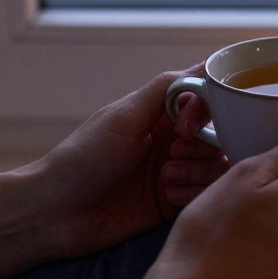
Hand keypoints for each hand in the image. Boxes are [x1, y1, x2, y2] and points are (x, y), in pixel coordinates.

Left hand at [31, 66, 231, 260]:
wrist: (58, 212)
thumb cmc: (84, 158)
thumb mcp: (124, 116)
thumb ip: (165, 89)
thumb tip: (204, 66)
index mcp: (159, 114)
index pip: (206, 100)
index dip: (205, 112)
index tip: (185, 128)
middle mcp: (170, 140)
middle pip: (219, 135)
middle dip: (203, 147)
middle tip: (172, 155)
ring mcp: (174, 171)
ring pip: (216, 165)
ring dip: (197, 172)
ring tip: (165, 179)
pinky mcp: (173, 202)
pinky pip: (206, 194)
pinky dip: (193, 193)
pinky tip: (166, 196)